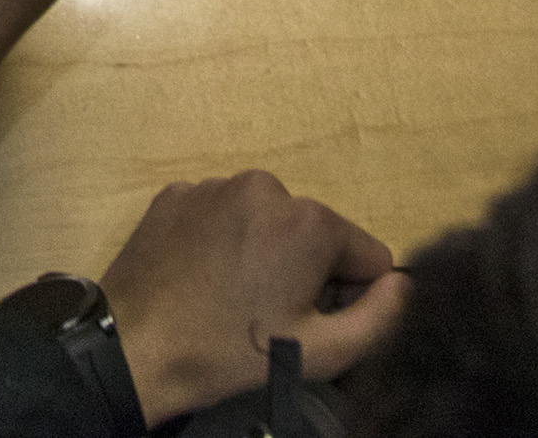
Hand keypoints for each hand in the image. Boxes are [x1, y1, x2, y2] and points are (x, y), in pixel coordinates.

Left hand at [99, 172, 408, 426]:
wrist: (133, 347)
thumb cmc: (230, 351)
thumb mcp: (320, 352)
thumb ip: (380, 318)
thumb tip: (404, 285)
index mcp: (307, 219)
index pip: (365, 255)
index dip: (348, 296)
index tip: (310, 322)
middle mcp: (265, 186)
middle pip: (313, 234)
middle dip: (304, 272)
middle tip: (267, 316)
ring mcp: (214, 185)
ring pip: (266, 223)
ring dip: (262, 254)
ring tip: (230, 299)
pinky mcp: (175, 194)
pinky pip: (221, 216)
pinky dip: (221, 242)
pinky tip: (201, 279)